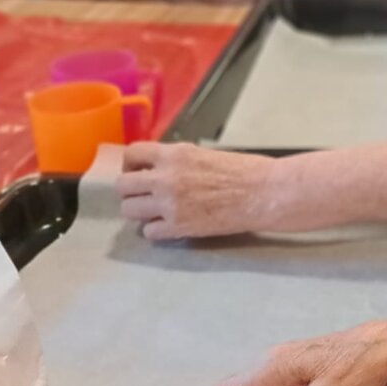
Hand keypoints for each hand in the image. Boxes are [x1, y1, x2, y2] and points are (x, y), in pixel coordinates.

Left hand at [117, 141, 274, 238]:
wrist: (264, 193)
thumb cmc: (244, 170)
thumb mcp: (204, 154)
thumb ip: (178, 161)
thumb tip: (161, 169)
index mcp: (174, 154)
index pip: (132, 154)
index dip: (131, 163)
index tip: (138, 170)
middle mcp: (165, 178)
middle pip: (123, 186)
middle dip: (131, 190)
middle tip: (144, 194)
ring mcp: (169, 205)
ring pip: (129, 211)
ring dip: (140, 211)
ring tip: (155, 211)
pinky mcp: (178, 227)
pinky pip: (149, 232)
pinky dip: (157, 230)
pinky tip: (170, 225)